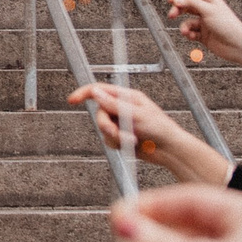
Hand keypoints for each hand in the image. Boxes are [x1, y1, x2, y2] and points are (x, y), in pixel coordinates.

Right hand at [69, 82, 230, 184]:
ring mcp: (121, 122)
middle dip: (107, 126)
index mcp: (127, 97)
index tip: (72, 100)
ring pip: (103, 129)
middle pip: (99, 113)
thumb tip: (96, 92)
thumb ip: (114, 104)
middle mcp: (122, 108)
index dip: (84, 93)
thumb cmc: (161, 128)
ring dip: (115, 137)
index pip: (100, 90)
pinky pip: (108, 140)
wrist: (169, 150)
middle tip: (118, 134)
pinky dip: (117, 144)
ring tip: (131, 140)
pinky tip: (130, 145)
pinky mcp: (121, 136)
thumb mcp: (136, 114)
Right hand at [166, 0, 241, 67]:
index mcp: (210, 1)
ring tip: (185, 31)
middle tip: (171, 15)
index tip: (171, 0)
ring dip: (184, 26)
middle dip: (178, 10)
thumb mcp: (208, 10)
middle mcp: (207, 10)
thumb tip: (178, 0)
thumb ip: (191, 3)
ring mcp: (205, 23)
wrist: (237, 45)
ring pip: (188, 21)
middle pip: (187, 6)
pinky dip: (189, 34)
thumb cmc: (228, 26)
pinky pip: (191, 32)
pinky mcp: (203, 35)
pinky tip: (191, 36)